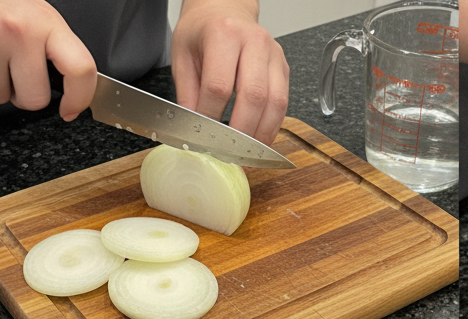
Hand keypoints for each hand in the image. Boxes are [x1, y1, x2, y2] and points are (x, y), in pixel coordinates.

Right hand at [0, 0, 95, 119]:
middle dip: (24, 94)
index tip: (70, 109)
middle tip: (14, 70)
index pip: (80, 70)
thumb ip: (51, 47)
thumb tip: (68, 85)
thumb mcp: (33, 13)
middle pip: (34, 100)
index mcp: (44, 21)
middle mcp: (17, 31)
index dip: (79, 99)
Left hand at [171, 0, 289, 145]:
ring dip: (262, 134)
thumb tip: (194, 130)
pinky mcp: (284, 69)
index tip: (204, 136)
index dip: (211, 117)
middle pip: (253, 96)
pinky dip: (272, 127)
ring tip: (248, 155)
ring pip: (275, 103)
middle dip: (241, 132)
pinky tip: (260, 140)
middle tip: (230, 154)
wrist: (224, 10)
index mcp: (224, 34)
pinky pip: (283, 105)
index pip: (219, 86)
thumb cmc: (203, 31)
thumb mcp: (183, 56)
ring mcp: (273, 55)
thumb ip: (188, 94)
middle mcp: (254, 41)